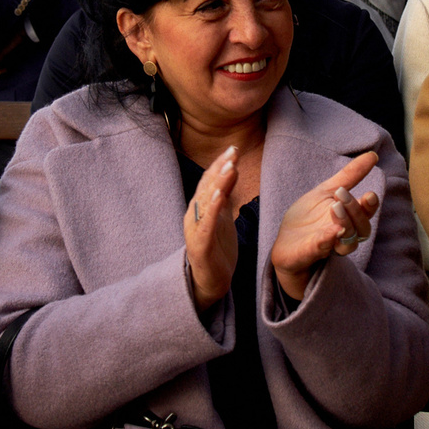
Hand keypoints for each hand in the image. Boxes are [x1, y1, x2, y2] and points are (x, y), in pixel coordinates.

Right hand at [183, 146, 239, 309]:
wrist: (210, 280)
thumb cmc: (217, 247)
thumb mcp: (224, 216)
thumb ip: (226, 194)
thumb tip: (232, 169)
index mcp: (201, 207)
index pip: (209, 180)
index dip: (220, 164)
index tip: (233, 148)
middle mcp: (195, 215)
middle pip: (207, 187)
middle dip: (219, 168)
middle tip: (232, 151)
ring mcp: (196, 229)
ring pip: (206, 202)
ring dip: (217, 183)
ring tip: (229, 167)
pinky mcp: (201, 245)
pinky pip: (207, 224)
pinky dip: (213, 209)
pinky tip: (221, 196)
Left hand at [269, 151, 380, 300]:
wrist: (285, 241)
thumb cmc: (309, 217)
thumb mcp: (326, 191)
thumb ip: (349, 176)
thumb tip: (372, 155)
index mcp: (349, 218)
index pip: (367, 213)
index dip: (370, 205)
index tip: (369, 194)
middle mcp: (344, 235)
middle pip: (362, 228)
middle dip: (354, 210)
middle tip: (341, 193)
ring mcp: (329, 246)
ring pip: (348, 242)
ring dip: (345, 224)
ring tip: (335, 207)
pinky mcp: (311, 253)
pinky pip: (322, 249)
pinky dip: (326, 241)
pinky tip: (328, 233)